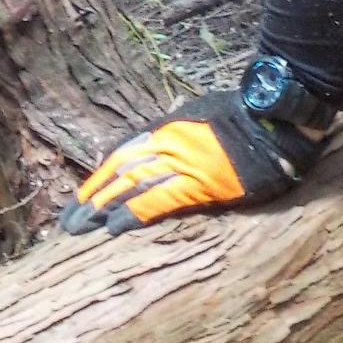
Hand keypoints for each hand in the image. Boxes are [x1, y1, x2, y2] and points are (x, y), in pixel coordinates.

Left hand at [58, 90, 320, 235]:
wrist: (274, 116)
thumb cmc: (244, 114)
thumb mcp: (200, 114)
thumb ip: (177, 130)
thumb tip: (160, 146)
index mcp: (166, 127)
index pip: (122, 155)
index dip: (100, 179)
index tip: (82, 199)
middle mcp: (166, 143)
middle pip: (119, 172)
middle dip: (92, 198)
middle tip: (68, 222)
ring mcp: (182, 162)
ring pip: (131, 186)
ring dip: (103, 208)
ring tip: (80, 229)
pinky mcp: (201, 182)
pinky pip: (160, 200)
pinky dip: (135, 213)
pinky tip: (114, 228)